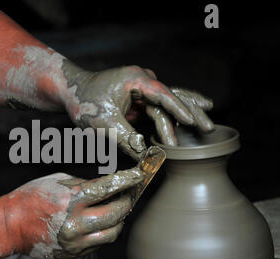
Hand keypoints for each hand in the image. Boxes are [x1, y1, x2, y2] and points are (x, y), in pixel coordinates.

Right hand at [4, 147, 164, 258]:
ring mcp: (75, 241)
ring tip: (117, 209)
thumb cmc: (33, 197)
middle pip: (116, 213)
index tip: (138, 176)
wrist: (12, 225)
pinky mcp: (74, 253)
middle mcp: (75, 223)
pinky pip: (99, 243)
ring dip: (119, 219)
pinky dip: (105, 231)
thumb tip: (107, 187)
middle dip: (127, 201)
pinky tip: (101, 221)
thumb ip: (84, 184)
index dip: (127, 180)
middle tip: (129, 193)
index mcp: (71, 199)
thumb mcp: (57, 181)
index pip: (108, 188)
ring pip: (112, 232)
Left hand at [62, 62, 213, 159]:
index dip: (178, 109)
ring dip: (186, 115)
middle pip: (173, 96)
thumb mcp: (105, 124)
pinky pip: (159, 109)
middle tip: (208, 126)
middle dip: (192, 111)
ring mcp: (142, 90)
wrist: (70, 92)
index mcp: (136, 79)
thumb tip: (147, 158)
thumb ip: (128, 140)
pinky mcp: (139, 100)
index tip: (192, 122)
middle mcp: (143, 81)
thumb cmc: (85, 103)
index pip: (163, 95)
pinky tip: (188, 124)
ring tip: (207, 126)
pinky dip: (172, 118)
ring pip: (170, 103)